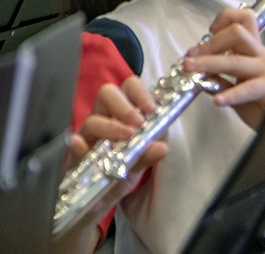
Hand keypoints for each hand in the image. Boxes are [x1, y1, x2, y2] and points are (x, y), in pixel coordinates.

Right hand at [54, 78, 167, 252]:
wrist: (88, 210)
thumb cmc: (114, 179)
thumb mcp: (135, 169)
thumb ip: (147, 157)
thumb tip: (161, 147)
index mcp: (122, 118)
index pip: (129, 90)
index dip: (140, 93)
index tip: (152, 109)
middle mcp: (102, 121)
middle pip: (108, 93)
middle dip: (124, 105)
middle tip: (137, 123)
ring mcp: (84, 137)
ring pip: (92, 118)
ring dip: (110, 125)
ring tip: (125, 138)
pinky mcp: (68, 156)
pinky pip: (70, 145)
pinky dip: (77, 144)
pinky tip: (81, 146)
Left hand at [182, 8, 264, 128]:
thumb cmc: (262, 103)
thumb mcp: (237, 86)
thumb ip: (220, 78)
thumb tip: (199, 72)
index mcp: (254, 50)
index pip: (244, 19)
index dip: (225, 19)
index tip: (210, 30)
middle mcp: (261, 56)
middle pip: (237, 33)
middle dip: (210, 43)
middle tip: (192, 56)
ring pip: (235, 59)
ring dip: (209, 63)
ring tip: (191, 69)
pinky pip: (246, 89)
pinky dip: (229, 94)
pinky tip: (218, 100)